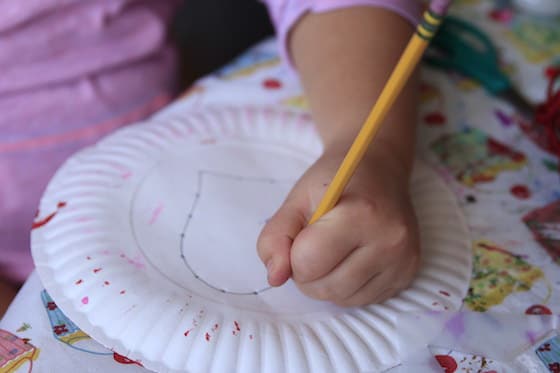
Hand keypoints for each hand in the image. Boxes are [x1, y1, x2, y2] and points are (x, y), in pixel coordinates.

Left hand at [257, 147, 419, 305]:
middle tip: (313, 245)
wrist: (378, 170)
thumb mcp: (296, 199)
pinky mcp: (407, 275)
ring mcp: (402, 261)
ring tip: (332, 251)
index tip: (302, 235)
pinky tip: (351, 259)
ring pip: (343, 299)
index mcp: (361, 214)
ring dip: (326, 282)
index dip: (293, 254)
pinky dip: (347, 287)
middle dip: (308, 273)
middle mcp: (389, 240)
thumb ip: (276, 237)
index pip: (307, 262)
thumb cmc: (335, 182)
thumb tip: (276, 277)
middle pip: (325, 287)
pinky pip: (363, 300)